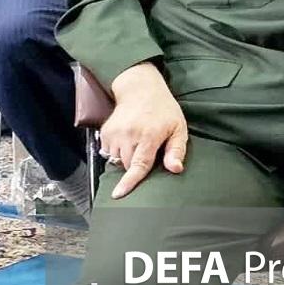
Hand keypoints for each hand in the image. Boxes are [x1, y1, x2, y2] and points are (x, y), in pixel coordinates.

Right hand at [101, 63, 188, 198]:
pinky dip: (117, 153)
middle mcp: (129, 135)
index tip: (119, 194)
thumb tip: (175, 169)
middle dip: (136, 167)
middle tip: (148, 152)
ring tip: (138, 144)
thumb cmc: (164, 110)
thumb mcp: (179, 128)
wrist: (141, 90)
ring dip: (126, 160)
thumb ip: (177, 150)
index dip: (129, 182)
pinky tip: (128, 142)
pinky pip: (108, 153)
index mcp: (149, 135)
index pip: (138, 164)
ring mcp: (114, 133)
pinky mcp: (105, 132)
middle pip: (127, 166)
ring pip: (116, 160)